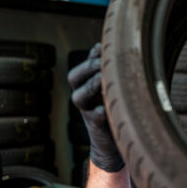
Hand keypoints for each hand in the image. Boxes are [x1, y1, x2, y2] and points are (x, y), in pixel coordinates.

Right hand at [68, 43, 123, 171]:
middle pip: (74, 77)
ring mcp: (86, 111)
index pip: (81, 66)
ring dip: (91, 85)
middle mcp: (81, 96)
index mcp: (84, 84)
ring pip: (79, 96)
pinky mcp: (95, 126)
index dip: (90, 56)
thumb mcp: (109, 87)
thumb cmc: (112, 108)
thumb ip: (106, 69)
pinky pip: (94, 117)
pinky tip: (106, 107)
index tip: (103, 48)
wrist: (110, 142)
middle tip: (102, 62)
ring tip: (102, 79)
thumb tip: (103, 45)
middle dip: (88, 67)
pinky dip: (99, 111)